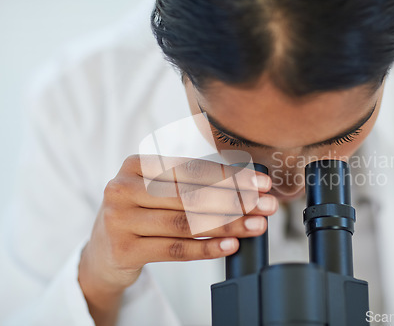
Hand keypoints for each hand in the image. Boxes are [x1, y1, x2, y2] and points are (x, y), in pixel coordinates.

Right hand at [79, 155, 275, 294]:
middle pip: (190, 195)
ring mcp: (119, 219)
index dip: (230, 177)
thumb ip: (193, 183)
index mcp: (136, 165)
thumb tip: (247, 184)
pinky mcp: (123, 249)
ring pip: (186, 223)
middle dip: (235, 201)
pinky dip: (206, 249)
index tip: (261, 184)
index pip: (191, 169)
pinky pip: (175, 249)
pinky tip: (230, 246)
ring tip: (256, 226)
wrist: (104, 250)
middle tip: (267, 206)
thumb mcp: (158, 190)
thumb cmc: (142, 213)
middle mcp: (123, 187)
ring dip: (228, 225)